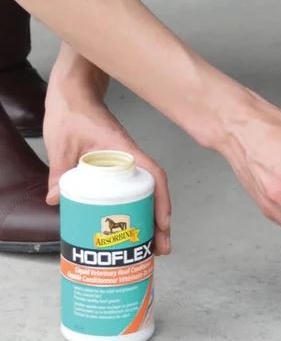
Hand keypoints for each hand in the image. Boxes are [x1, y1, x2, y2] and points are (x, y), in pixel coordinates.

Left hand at [44, 68, 171, 254]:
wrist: (74, 92)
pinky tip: (128, 222)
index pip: (154, 177)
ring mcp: (126, 161)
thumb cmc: (72, 111)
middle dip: (161, 222)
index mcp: (125, 151)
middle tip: (161, 248)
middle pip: (156, 192)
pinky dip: (136, 206)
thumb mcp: (62, 144)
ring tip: (152, 243)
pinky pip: (133, 188)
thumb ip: (60, 171)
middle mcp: (131, 158)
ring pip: (147, 192)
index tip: (162, 225)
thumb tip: (57, 199)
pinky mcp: (117, 163)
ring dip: (151, 217)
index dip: (161, 202)